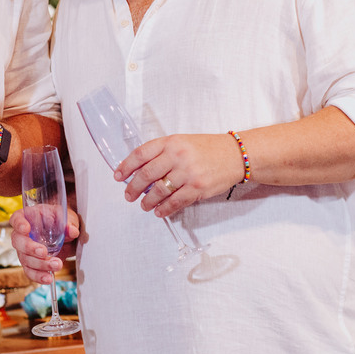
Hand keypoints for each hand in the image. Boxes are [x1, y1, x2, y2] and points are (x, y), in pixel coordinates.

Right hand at [10, 207, 79, 285]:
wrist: (67, 237)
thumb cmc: (63, 222)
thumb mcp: (68, 218)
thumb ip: (70, 223)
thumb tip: (72, 231)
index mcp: (29, 217)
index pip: (17, 218)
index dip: (19, 223)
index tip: (26, 228)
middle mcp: (23, 234)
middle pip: (18, 241)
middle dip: (30, 248)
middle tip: (44, 252)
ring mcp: (25, 251)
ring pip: (25, 259)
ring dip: (40, 264)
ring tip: (57, 265)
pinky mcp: (31, 264)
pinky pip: (30, 272)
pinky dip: (38, 276)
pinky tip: (48, 278)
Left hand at [113, 133, 243, 217]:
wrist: (236, 155)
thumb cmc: (208, 148)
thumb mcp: (183, 142)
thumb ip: (163, 153)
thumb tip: (141, 171)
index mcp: (171, 142)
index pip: (141, 153)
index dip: (126, 166)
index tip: (118, 175)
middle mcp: (177, 156)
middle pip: (146, 174)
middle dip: (133, 187)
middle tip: (128, 195)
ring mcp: (187, 173)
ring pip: (159, 191)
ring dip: (147, 201)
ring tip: (143, 205)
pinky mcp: (197, 188)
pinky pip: (175, 202)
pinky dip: (164, 209)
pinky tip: (159, 211)